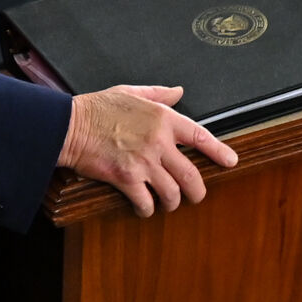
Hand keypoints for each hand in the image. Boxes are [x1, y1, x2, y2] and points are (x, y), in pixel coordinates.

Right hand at [59, 85, 236, 213]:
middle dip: (198, 190)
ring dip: (172, 202)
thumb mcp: (132, 92)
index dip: (219, 151)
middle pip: (190, 173)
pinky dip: (147, 209)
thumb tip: (179, 91)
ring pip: (171, 192)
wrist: (70, 126)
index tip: (231, 161)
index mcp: (164, 119)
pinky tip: (145, 208)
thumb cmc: (99, 108)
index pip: (201, 137)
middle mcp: (158, 142)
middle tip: (198, 196)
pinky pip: (145, 202)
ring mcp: (143, 162)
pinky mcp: (125, 179)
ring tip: (169, 203)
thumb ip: (159, 94)